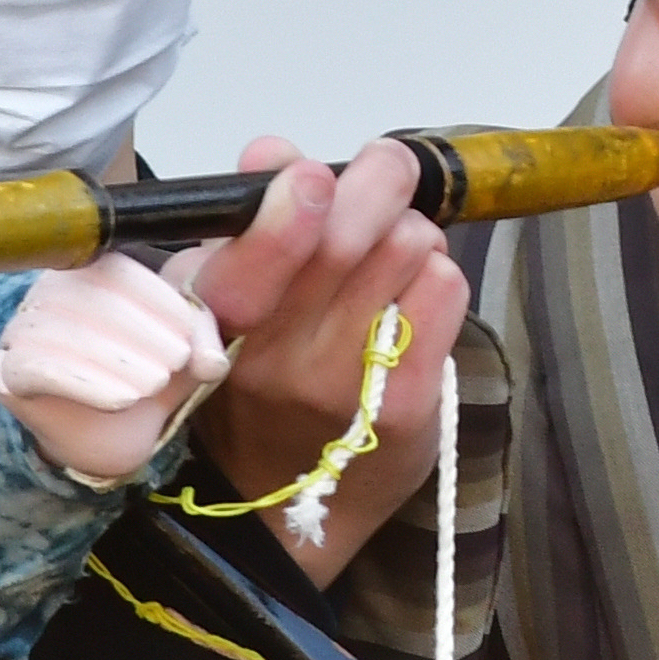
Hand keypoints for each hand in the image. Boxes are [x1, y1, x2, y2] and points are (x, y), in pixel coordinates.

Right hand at [0, 254, 230, 483]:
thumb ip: (201, 345)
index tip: (190, 338)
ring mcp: (22, 331)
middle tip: (176, 365)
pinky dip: (86, 383)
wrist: (110, 437)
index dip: (158, 300)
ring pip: (61, 331)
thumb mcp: (184, 357)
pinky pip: (37, 368)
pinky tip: (123, 400)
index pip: (118, 269)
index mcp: (92, 271)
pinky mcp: (8, 373)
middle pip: (89, 296)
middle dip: (142, 331)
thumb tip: (212, 360)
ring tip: (153, 385)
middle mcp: (49, 292)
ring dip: (118, 359)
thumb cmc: (146, 379)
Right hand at [171, 136, 469, 589]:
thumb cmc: (253, 384)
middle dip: (381, 180)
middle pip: (353, 232)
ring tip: (393, 255)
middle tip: (386, 169)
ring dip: (411, 231)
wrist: (276, 510)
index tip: (313, 175)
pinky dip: (439, 274)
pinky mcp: (403, 403)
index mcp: (214, 322)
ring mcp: (343, 383)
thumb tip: (271, 149)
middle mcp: (275, 356)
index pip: (255, 256)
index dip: (294, 204)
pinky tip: (415, 297)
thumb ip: (249, 224)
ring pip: (408, 247)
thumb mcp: (225, 304)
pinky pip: (444, 289)